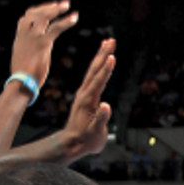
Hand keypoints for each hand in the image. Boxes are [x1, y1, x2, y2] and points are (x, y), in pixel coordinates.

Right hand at [10, 0, 79, 87]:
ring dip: (57, 9)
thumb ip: (27, 50)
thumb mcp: (22, 59)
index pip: (26, 18)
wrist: (21, 83)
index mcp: (20, 38)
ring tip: (68, 6)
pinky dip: (66, 21)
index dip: (37, 11)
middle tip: (62, 4)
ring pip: (44, 16)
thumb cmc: (23, 77)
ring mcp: (33, 37)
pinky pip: (56, 28)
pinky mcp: (43, 43)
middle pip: (34, 13)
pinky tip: (75, 18)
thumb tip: (30, 52)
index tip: (48, 8)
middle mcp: (25, 34)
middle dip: (49, 7)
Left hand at [62, 38, 115, 161]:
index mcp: (88, 100)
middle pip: (95, 70)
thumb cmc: (86, 140)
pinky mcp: (86, 97)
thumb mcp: (95, 132)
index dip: (106, 69)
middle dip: (103, 55)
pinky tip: (101, 63)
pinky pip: (93, 77)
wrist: (72, 143)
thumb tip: (106, 105)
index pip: (99, 81)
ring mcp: (84, 94)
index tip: (111, 56)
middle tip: (111, 40)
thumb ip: (101, 118)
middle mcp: (85, 94)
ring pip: (93, 71)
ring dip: (100, 57)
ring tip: (107, 45)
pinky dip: (98, 67)